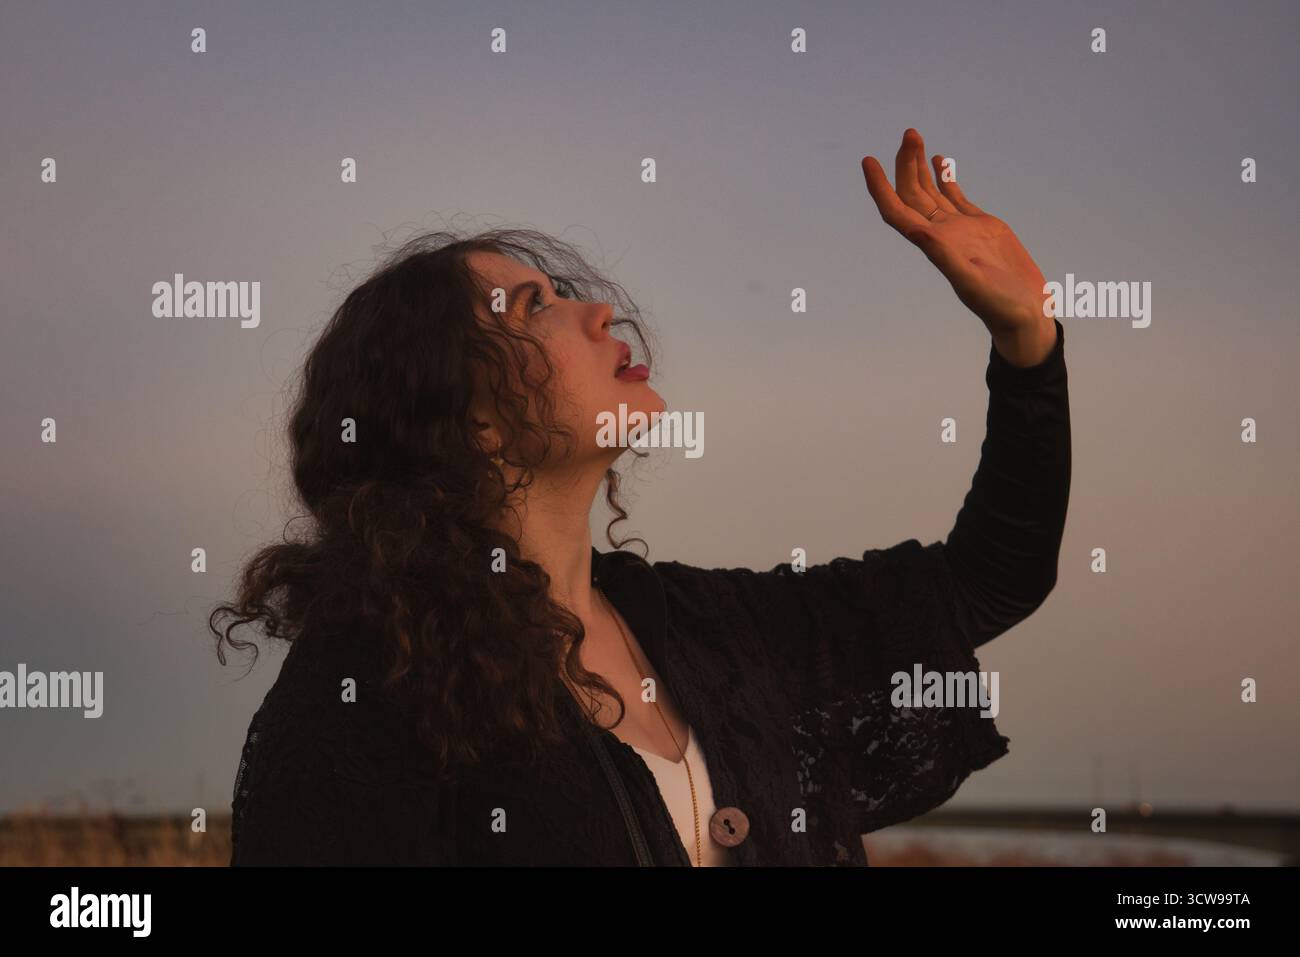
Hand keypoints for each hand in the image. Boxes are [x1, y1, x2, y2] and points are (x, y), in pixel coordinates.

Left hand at [861, 129, 1056, 366]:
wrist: (1024, 313)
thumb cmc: (998, 306)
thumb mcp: (970, 281)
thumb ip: (944, 257)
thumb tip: (920, 233)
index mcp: (934, 246)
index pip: (896, 211)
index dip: (879, 188)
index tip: (868, 161)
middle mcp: (942, 235)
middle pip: (912, 194)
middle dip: (905, 164)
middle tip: (909, 132)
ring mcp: (960, 230)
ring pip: (931, 192)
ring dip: (919, 166)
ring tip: (915, 137)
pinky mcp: (981, 227)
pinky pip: (955, 197)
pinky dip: (945, 177)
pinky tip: (939, 161)